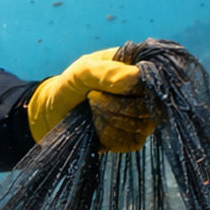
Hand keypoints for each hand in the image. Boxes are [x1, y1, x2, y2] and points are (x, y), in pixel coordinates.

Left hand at [27, 47, 156, 152]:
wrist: (53, 115)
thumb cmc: (69, 87)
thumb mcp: (81, 72)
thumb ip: (105, 72)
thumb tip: (136, 77)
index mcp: (137, 67)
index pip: (156, 77)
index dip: (136, 86)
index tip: (105, 88)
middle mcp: (145, 92)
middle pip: (151, 104)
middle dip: (117, 105)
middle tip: (91, 97)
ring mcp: (142, 116)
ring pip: (144, 125)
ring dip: (112, 121)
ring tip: (92, 111)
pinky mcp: (133, 137)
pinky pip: (133, 141)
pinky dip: (111, 136)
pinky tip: (96, 127)